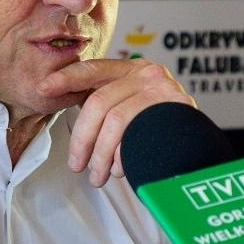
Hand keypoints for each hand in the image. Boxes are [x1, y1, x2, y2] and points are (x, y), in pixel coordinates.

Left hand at [37, 58, 194, 186]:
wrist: (199, 146)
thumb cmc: (158, 129)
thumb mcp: (130, 105)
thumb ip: (105, 101)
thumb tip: (60, 101)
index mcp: (133, 68)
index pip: (93, 69)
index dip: (66, 79)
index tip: (44, 89)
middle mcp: (149, 73)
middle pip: (99, 102)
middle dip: (82, 137)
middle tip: (76, 164)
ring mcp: (164, 90)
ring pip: (116, 121)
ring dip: (100, 154)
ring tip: (97, 175)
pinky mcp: (176, 110)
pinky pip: (137, 135)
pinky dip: (122, 156)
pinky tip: (119, 169)